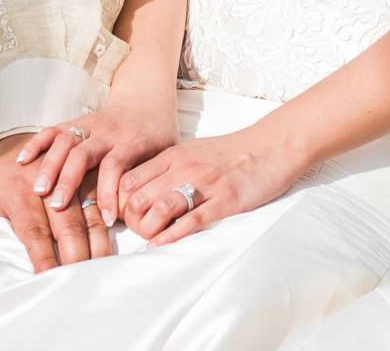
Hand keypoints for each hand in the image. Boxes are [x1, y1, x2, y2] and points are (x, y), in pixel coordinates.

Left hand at [0, 133, 111, 270]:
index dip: (42, 258)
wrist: (16, 137)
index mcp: (16, 190)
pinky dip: (109, 207)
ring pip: (86, 206)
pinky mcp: (85, 163)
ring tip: (101, 264)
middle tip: (82, 279)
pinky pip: (102, 187)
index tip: (49, 280)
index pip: (32, 231)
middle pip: (64, 221)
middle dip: (75, 253)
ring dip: (96, 236)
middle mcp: (44, 178)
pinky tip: (115, 230)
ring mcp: (66, 169)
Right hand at [14, 97, 177, 227]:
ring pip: (65, 142)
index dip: (110, 193)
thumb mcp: (164, 155)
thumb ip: (150, 181)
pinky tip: (22, 160)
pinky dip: (37, 143)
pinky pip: (53, 129)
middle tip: (57, 206)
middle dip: (69, 181)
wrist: (147, 98)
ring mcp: (89, 124)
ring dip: (50, 165)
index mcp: (131, 141)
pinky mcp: (76, 120)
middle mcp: (107, 132)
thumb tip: (142, 215)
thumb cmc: (157, 136)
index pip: (115, 166)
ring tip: (38, 190)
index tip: (105, 220)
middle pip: (83, 153)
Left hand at [118, 126, 308, 246]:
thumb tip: (141, 188)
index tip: (122, 214)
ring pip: (161, 208)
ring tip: (148, 238)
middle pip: (139, 197)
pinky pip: (192, 221)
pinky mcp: (225, 201)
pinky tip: (161, 244)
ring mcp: (204, 185)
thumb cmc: (230, 151)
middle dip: (130, 219)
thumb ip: (168, 167)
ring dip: (148, 229)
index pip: (129, 180)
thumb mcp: (192, 151)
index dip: (119, 201)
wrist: (270, 146)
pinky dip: (172, 236)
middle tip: (134, 231)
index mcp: (173, 156)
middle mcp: (184, 169)